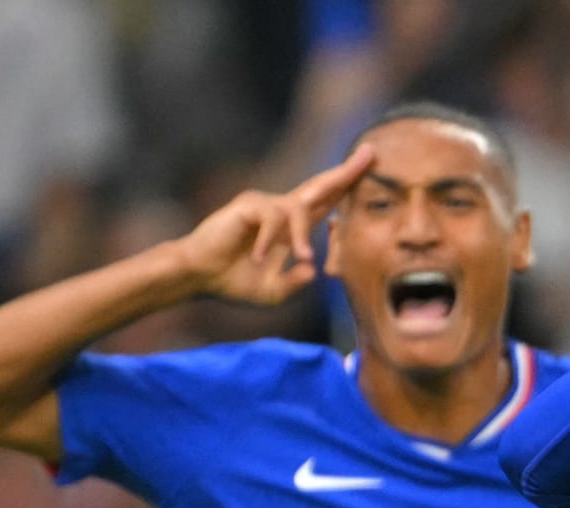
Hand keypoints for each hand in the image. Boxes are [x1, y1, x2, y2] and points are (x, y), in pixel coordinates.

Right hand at [175, 141, 377, 304]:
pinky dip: (268, 239)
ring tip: (301, 256)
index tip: (370, 173)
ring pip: (298, 211)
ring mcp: (266, 205)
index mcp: (293, 227)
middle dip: (346, 172)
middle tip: (369, 154)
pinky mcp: (248, 205)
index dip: (347, 189)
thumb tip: (314, 270)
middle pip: (320, 187)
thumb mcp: (274, 290)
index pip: (326, 204)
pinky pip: (271, 219)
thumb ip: (296, 283)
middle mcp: (282, 210)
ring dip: (302, 235)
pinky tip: (258, 257)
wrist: (199, 276)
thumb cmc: (235, 282)